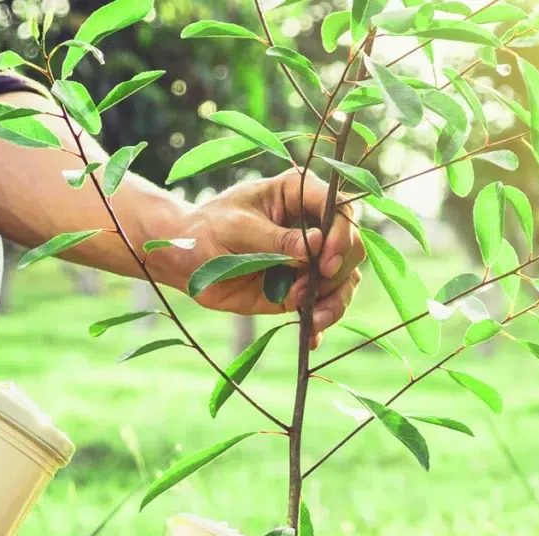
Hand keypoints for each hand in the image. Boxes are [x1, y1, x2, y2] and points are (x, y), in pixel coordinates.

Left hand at [171, 168, 364, 344]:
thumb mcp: (238, 228)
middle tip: (313, 287)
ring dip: (335, 301)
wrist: (187, 261)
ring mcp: (307, 261)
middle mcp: (312, 227)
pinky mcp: (298, 290)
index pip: (338, 209)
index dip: (342, 234)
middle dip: (339, 270)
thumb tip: (315, 246)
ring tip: (314, 318)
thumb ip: (276, 239)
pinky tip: (312, 338)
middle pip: (351, 246)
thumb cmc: (208, 230)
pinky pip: (322, 306)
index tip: (326, 260)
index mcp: (298, 195)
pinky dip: (321, 323)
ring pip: (343, 280)